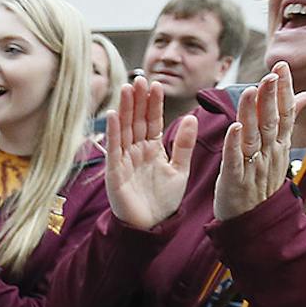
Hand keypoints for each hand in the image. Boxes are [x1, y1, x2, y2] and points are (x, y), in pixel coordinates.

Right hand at [102, 73, 197, 229]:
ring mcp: (124, 161)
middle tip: (140, 78)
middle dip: (138, 100)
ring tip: (127, 88)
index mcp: (153, 150)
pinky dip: (114, 132)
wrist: (151, 228)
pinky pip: (114, 149)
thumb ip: (184, 145)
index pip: (153, 121)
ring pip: (125, 130)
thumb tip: (191, 117)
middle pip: (137, 121)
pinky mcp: (115, 173)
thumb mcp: (180, 169)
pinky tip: (115, 114)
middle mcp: (137, 152)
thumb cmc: (163, 201)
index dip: (153, 104)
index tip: (155, 84)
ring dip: (126, 109)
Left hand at [213, 62, 305, 221]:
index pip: (285, 113)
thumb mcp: (279, 150)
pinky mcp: (235, 181)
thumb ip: (289, 121)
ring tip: (250, 91)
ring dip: (252, 113)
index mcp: (279, 146)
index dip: (284, 90)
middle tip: (271, 74)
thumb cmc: (262, 181)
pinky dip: (234, 144)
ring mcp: (253, 167)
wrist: (254, 222)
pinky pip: (235, 161)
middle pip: (272, 122)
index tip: (282, 66)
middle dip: (271, 97)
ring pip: (253, 137)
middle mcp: (269, 154)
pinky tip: (234, 127)